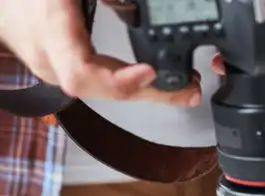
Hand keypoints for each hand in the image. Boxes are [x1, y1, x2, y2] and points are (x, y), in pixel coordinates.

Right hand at [0, 0, 200, 104]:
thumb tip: (129, 4)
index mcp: (50, 33)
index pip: (81, 72)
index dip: (117, 79)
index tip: (150, 72)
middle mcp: (52, 61)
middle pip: (104, 89)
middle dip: (150, 93)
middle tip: (189, 91)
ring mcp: (56, 70)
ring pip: (105, 90)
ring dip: (147, 92)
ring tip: (185, 90)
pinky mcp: (63, 71)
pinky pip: (101, 83)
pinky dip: (131, 84)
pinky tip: (159, 84)